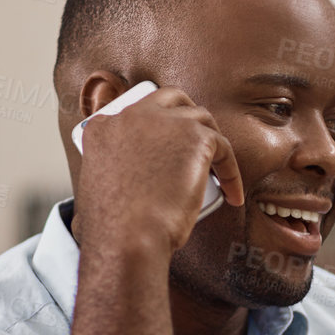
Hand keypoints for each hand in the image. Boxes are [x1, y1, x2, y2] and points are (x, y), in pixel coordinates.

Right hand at [73, 84, 244, 256]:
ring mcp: (165, 121)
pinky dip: (231, 172)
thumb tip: (147, 177)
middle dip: (187, 113)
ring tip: (216, 168)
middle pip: (169, 98)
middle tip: (197, 140)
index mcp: (102, 128)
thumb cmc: (115, 227)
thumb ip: (120, 169)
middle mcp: (131, 116)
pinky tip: (232, 193)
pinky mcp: (196, 137)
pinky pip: (224, 148)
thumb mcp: (102, 188)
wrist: (129, 236)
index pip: (135, 114)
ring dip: (211, 141)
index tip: (165, 144)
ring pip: (200, 118)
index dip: (155, 127)